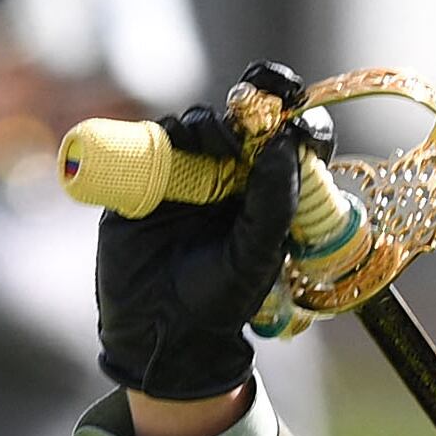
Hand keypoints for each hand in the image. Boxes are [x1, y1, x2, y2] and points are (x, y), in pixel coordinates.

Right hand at [96, 103, 316, 402]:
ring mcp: (185, 178)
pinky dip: (160, 135)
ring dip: (202, 125)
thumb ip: (273, 203)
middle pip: (235, 126)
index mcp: (263, 196)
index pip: (281, 145)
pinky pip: (151, 143)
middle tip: (239, 130)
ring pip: (194, 128)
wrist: (162, 332)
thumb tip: (285, 144)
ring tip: (208, 142)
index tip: (291, 103)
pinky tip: (172, 146)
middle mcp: (226, 180)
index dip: (287, 120)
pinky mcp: (144, 181)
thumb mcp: (257, 254)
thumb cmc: (220, 300)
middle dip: (239, 118)